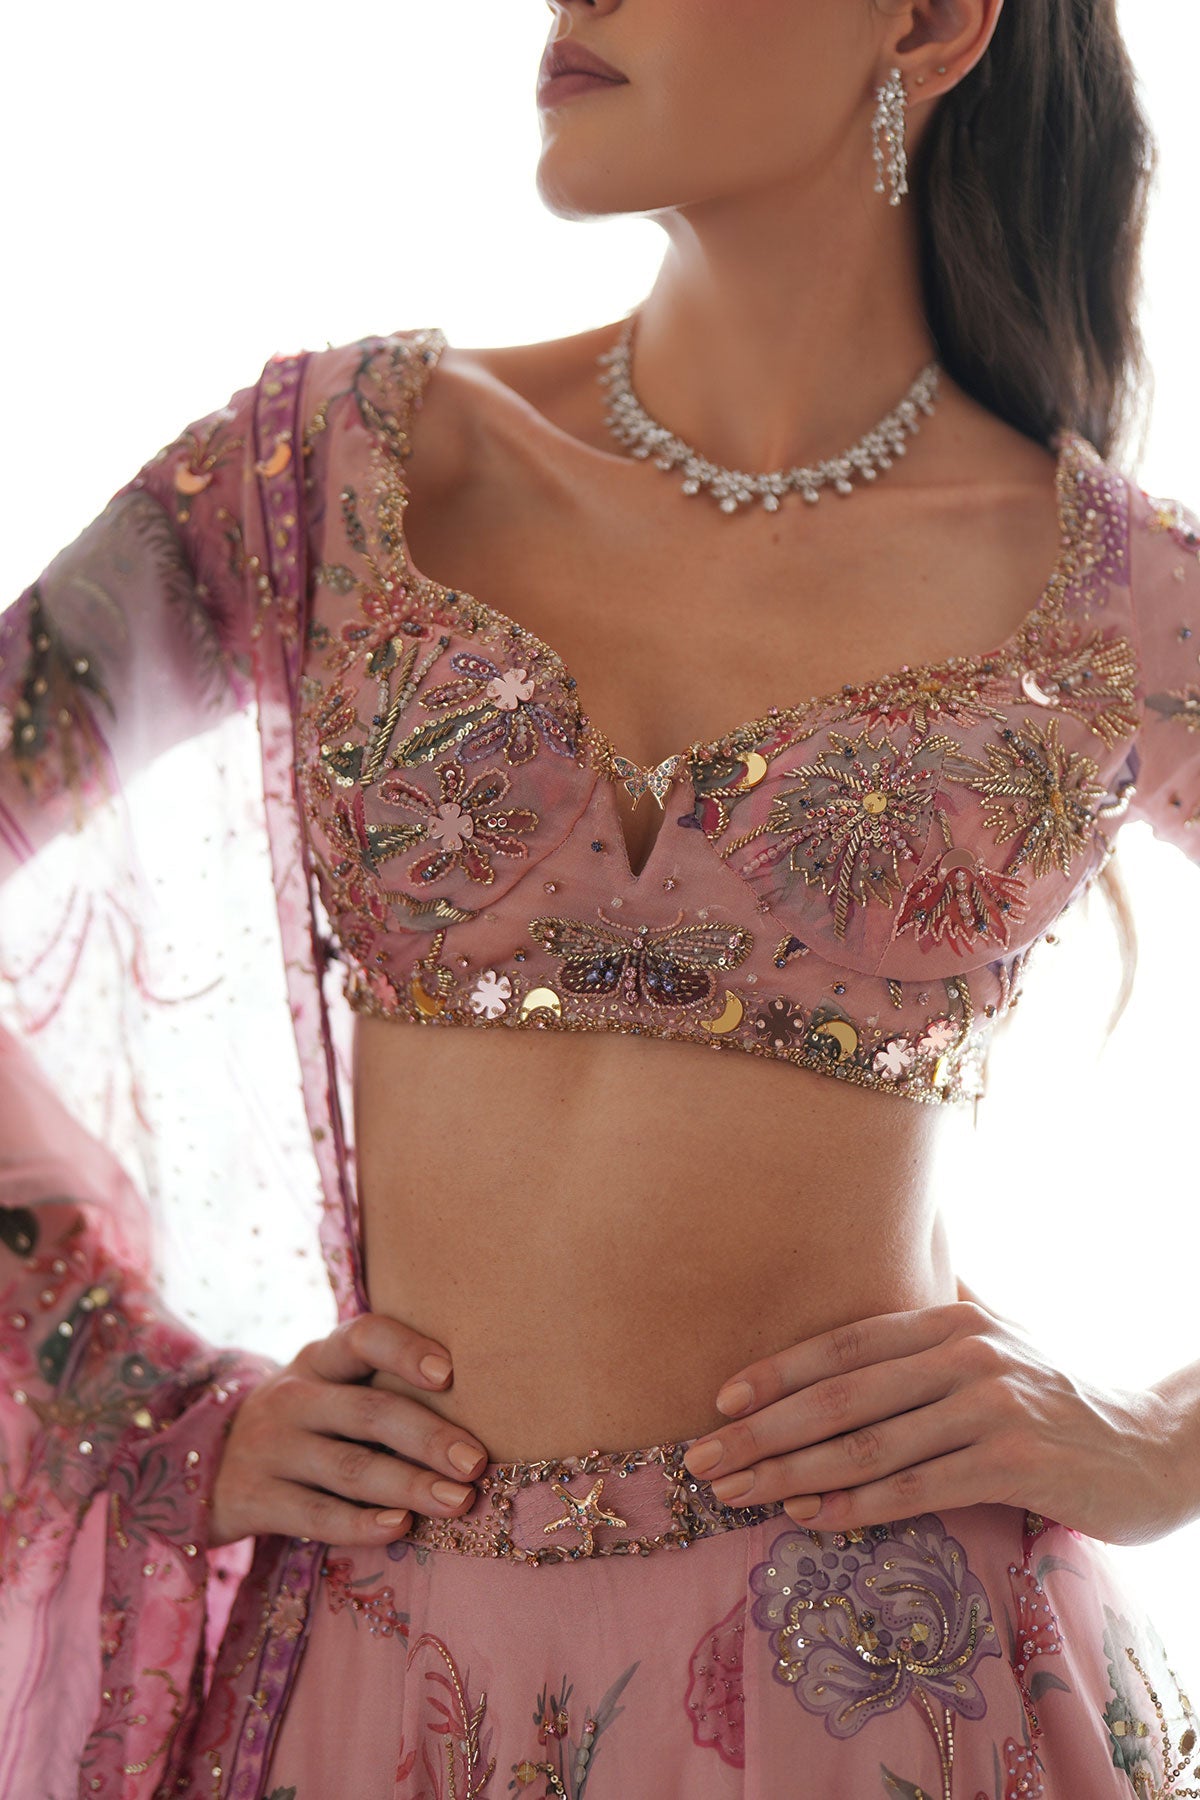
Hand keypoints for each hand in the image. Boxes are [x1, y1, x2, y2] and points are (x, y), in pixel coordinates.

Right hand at [209, 1312, 487, 1548]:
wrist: (205, 1465)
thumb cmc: (304, 1422)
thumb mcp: (328, 1389)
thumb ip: (382, 1390)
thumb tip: (482, 1410)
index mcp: (319, 1359)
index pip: (362, 1337)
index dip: (405, 1350)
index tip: (450, 1373)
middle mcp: (292, 1396)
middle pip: (368, 1411)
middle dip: (429, 1437)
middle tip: (475, 1462)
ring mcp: (269, 1447)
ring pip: (349, 1467)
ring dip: (409, 1486)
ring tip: (457, 1500)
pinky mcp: (253, 1499)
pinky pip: (315, 1514)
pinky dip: (360, 1524)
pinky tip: (400, 1527)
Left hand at [682, 1294, 1183, 1545]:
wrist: (1154, 1444)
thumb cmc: (1057, 1391)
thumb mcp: (997, 1331)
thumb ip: (941, 1295)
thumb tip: (897, 1243)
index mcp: (950, 1316)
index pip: (844, 1343)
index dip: (776, 1370)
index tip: (719, 1399)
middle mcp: (964, 1352)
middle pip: (840, 1397)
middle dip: (761, 1430)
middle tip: (702, 1458)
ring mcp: (990, 1407)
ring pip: (868, 1446)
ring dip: (790, 1474)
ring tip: (737, 1494)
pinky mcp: (1014, 1464)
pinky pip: (914, 1488)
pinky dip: (854, 1505)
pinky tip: (808, 1517)